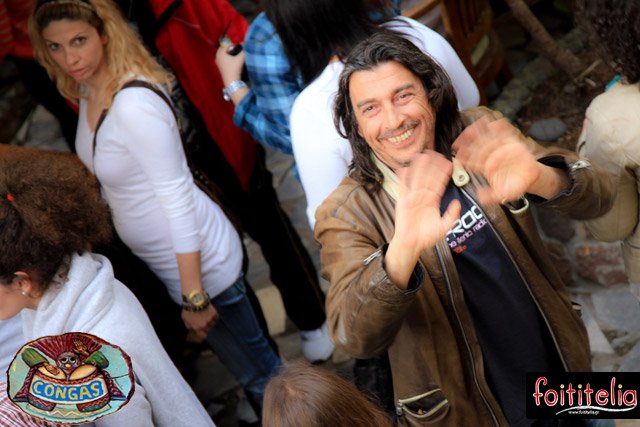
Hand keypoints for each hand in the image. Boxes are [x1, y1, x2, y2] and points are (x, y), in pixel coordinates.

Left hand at [181, 304, 217, 340]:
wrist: (194, 300)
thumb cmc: (188, 310)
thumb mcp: (185, 319)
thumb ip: (189, 325)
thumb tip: (192, 329)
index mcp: (197, 327)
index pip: (203, 335)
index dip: (204, 334)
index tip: (203, 332)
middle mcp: (205, 325)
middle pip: (208, 329)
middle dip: (207, 327)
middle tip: (205, 322)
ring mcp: (210, 319)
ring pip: (213, 324)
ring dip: (211, 322)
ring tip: (209, 318)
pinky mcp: (214, 313)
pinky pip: (216, 317)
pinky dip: (214, 316)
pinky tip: (212, 314)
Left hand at [215, 44, 245, 85]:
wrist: (232, 82)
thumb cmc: (234, 68)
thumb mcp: (240, 58)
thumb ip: (243, 50)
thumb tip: (245, 44)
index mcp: (220, 52)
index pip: (227, 44)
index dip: (235, 45)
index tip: (240, 48)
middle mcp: (217, 56)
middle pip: (225, 49)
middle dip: (232, 49)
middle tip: (238, 52)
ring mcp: (218, 62)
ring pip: (225, 55)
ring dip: (230, 54)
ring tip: (237, 57)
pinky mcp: (220, 67)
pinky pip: (224, 59)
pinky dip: (228, 59)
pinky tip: (234, 62)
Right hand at [385, 151, 460, 287]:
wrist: (412, 244)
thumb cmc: (427, 237)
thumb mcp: (444, 227)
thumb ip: (452, 216)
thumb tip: (458, 203)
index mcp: (433, 201)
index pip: (439, 183)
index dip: (443, 173)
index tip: (448, 163)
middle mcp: (423, 196)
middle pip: (428, 177)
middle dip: (431, 166)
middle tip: (435, 153)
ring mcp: (412, 198)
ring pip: (416, 179)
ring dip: (418, 168)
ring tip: (421, 156)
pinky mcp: (402, 202)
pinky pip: (402, 189)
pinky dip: (402, 180)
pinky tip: (404, 170)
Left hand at [452, 117, 540, 203]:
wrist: (530, 178)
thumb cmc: (514, 186)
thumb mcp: (503, 194)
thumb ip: (491, 196)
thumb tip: (479, 197)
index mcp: (485, 167)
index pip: (473, 161)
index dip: (465, 157)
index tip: (458, 154)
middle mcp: (490, 155)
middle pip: (477, 146)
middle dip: (468, 142)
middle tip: (461, 137)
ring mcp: (500, 147)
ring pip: (488, 137)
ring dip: (482, 131)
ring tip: (476, 124)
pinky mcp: (511, 142)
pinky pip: (505, 133)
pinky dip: (502, 128)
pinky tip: (497, 122)